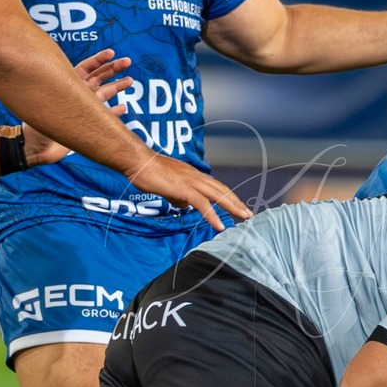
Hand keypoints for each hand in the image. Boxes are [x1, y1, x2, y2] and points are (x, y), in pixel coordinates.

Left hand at [11, 50, 133, 165]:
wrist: (36, 148)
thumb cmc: (36, 125)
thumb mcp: (50, 105)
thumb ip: (64, 93)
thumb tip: (80, 84)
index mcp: (67, 86)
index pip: (86, 68)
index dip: (99, 60)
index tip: (112, 53)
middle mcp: (77, 95)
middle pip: (98, 77)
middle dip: (113, 68)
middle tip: (128, 61)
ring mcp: (83, 109)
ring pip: (104, 94)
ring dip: (116, 87)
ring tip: (130, 80)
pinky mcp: (88, 125)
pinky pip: (105, 116)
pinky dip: (114, 112)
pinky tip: (123, 108)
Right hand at [128, 154, 252, 231]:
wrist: (138, 161)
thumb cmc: (148, 171)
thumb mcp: (167, 187)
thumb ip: (178, 196)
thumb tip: (185, 205)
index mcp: (193, 175)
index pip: (215, 187)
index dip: (228, 196)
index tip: (238, 206)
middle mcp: (196, 177)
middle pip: (222, 190)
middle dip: (237, 202)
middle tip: (248, 214)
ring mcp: (191, 182)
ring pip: (218, 195)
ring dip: (233, 207)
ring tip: (244, 217)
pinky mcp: (184, 189)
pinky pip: (202, 204)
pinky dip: (213, 215)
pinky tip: (220, 225)